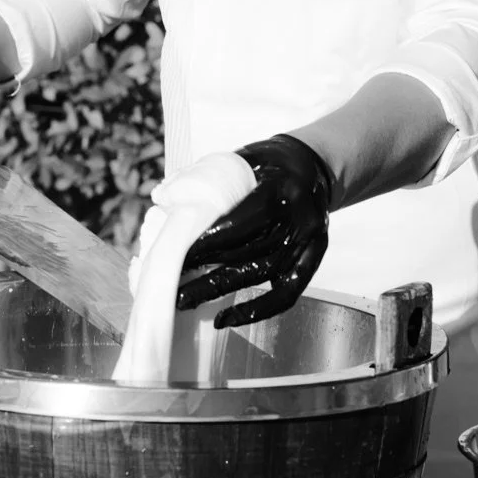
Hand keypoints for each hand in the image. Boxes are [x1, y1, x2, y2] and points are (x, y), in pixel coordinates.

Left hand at [176, 134, 334, 327]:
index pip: (242, 221)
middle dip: (206, 273)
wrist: (315, 167)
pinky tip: (227, 319)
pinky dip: (257, 311)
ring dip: (221, 292)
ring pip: (261, 275)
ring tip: (186, 301)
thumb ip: (207, 176)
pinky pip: (286, 294)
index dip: (210, 242)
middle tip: (172, 288)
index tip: (178, 256)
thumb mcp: (243, 157)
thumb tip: (162, 197)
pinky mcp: (313, 259)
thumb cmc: (269, 163)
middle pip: (248, 253)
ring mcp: (308, 242)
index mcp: (280, 189)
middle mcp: (298, 218)